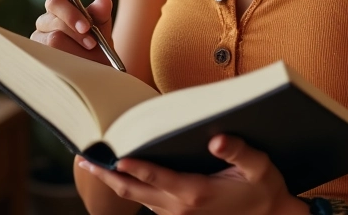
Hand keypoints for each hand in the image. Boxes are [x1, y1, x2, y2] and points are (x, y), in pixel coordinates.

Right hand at [31, 0, 114, 65]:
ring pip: (51, 44)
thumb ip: (101, 14)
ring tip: (87, 59)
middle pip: (55, 26)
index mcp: (58, 8)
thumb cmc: (96, 43)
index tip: (87, 27)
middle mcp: (44, 23)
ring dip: (74, 52)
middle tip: (92, 45)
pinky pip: (48, 62)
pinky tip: (75, 68)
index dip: (70, 14)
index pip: (55, 2)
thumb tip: (104, 1)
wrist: (95, 67)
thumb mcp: (101, 28)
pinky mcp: (38, 60)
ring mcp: (38, 42)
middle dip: (76, 36)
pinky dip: (65, 65)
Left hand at [76, 134, 308, 214]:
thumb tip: (216, 139)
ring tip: (94, 164)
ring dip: (115, 183)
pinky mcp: (180, 214)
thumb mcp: (259, 166)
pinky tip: (123, 176)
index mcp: (195, 192)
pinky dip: (131, 189)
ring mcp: (178, 213)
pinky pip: (148, 202)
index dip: (134, 167)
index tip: (113, 157)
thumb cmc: (263, 188)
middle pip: (134, 192)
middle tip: (84, 159)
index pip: (156, 177)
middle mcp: (180, 206)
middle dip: (108, 176)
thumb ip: (239, 151)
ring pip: (137, 199)